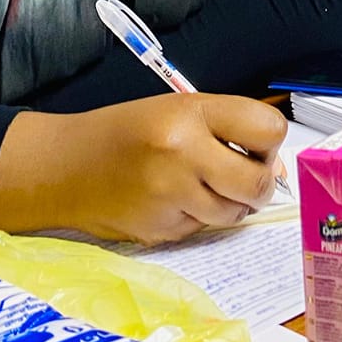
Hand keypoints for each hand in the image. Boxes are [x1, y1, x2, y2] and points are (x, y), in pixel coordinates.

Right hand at [0, 94, 286, 244]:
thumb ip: (230, 131)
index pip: (268, 129)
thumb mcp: (179, 111)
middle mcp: (182, 154)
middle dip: (258, 183)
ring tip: (201, 184)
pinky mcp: (160, 231)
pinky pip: (202, 228)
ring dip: (229, 203)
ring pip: (234, 212)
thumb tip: (276, 170)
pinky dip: (198, 217)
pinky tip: (172, 200)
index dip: (268, 142)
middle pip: (257, 182)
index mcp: (190, 114)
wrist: (65, 167)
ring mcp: (170, 197)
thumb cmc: (127, 132)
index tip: (255, 145)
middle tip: (241, 175)